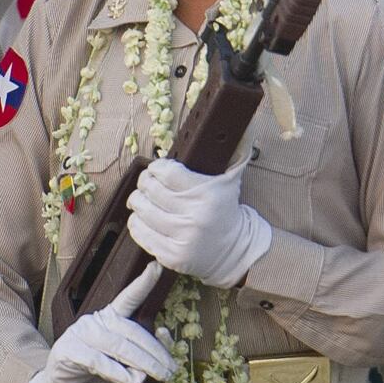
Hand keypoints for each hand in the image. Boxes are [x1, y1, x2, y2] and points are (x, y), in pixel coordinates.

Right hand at [17, 265, 174, 382]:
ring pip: (118, 345)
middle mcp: (95, 320)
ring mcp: (79, 334)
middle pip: (132, 331)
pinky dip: (118, 372)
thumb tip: (162, 338)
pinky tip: (132, 380)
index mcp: (111, 318)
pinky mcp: (67, 351)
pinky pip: (98, 360)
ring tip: (158, 377)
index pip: (129, 298)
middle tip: (171, 371)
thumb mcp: (129, 368)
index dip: (143, 283)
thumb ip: (146, 354)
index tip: (157, 266)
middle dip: (155, 352)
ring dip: (142, 363)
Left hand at [128, 159, 273, 288]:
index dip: (156, 167)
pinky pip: (141, 234)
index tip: (157, 168)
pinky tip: (142, 218)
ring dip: (137, 201)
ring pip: (142, 211)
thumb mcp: (231, 179)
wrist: (234, 250)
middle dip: (144, 182)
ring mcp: (182, 239)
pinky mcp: (171, 256)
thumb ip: (234, 153)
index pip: (167, 173)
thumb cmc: (226, 210)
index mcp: (207, 194)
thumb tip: (246, 126)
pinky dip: (137, 223)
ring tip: (142, 198)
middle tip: (147, 182)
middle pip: (151, 191)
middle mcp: (194, 216)